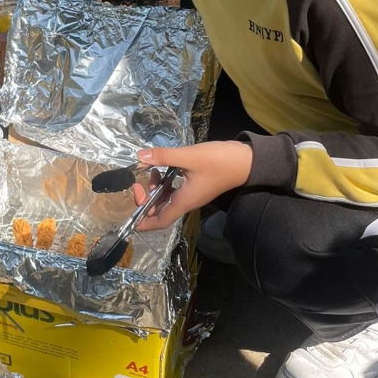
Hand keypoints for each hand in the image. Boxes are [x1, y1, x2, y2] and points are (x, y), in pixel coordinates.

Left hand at [131, 141, 252, 231]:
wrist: (247, 161)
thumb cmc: (219, 162)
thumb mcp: (189, 157)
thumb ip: (164, 157)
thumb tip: (140, 156)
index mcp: (184, 201)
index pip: (159, 221)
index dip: (143, 221)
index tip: (131, 210)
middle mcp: (187, 201)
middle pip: (160, 210)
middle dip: (146, 199)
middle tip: (139, 183)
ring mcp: (192, 194)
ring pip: (168, 198)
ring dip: (156, 188)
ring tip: (153, 170)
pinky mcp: (197, 185)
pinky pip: (176, 189)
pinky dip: (166, 181)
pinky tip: (165, 166)